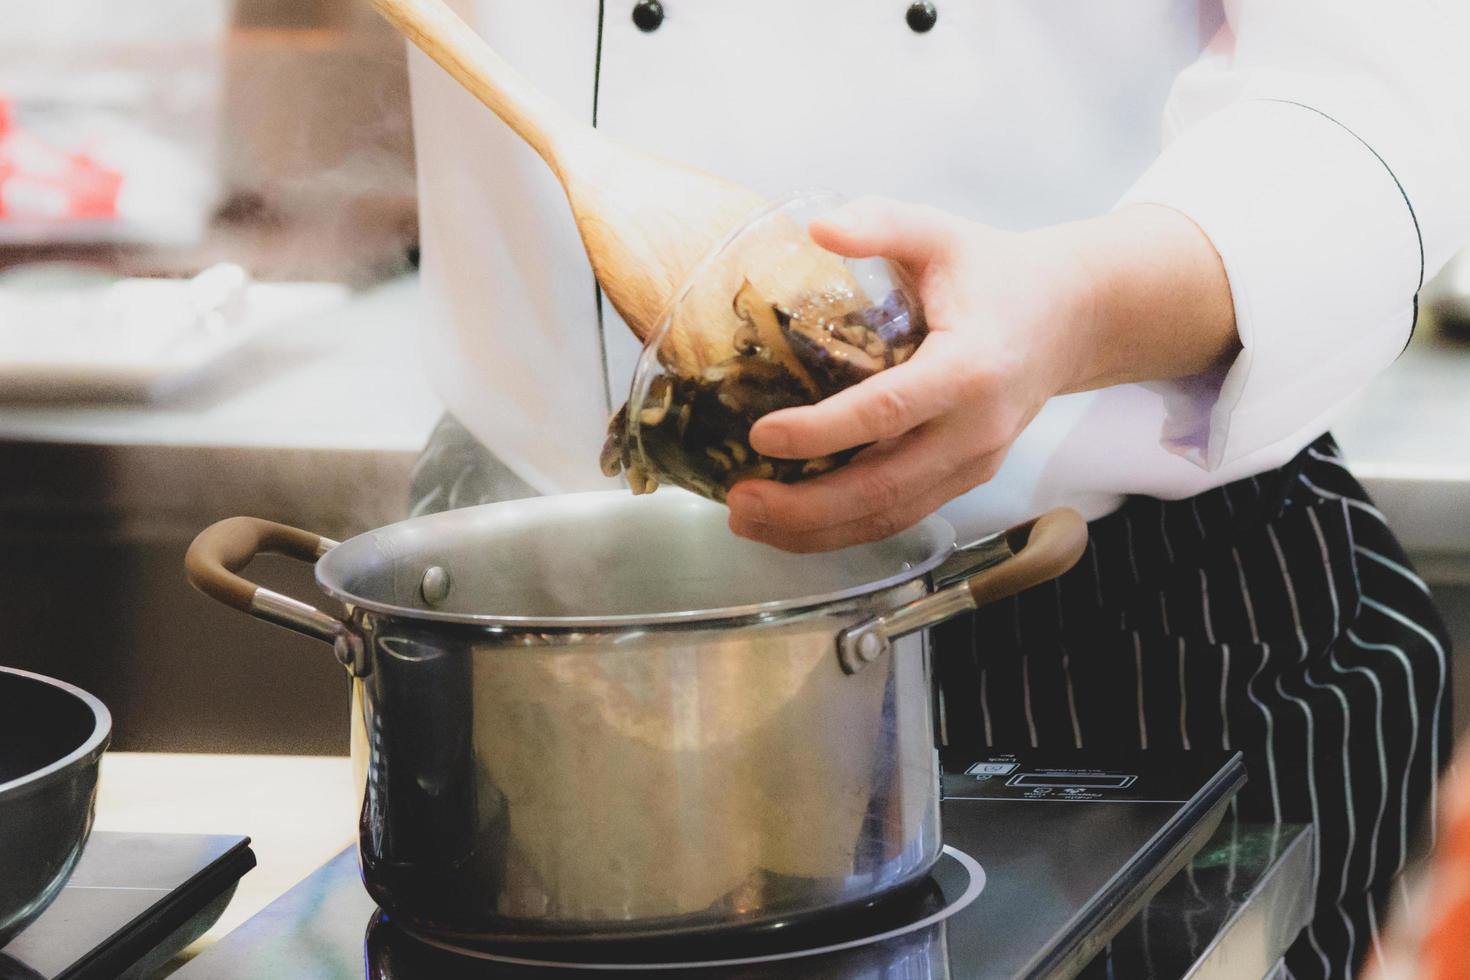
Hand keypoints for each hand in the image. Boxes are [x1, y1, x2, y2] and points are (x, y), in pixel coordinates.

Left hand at [724, 197, 1235, 551]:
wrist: (1072, 317)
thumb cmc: (997, 273)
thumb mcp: (941, 233)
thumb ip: (882, 223)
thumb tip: (816, 226)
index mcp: (969, 367)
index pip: (888, 411)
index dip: (822, 431)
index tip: (762, 435)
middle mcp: (975, 429)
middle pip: (884, 487)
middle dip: (805, 506)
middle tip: (740, 501)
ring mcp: (974, 463)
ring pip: (889, 515)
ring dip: (815, 530)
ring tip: (749, 519)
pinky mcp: (966, 479)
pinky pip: (900, 516)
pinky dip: (843, 530)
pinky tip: (792, 524)